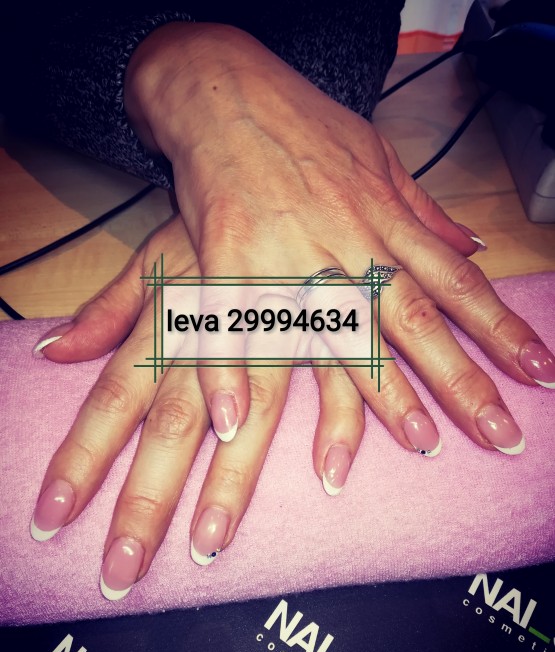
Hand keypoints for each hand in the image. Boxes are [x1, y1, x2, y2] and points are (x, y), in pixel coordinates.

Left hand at [30, 216, 368, 597]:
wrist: (267, 131)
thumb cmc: (209, 208)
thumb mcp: (151, 258)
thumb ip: (107, 311)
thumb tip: (51, 350)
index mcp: (168, 317)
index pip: (109, 400)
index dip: (79, 461)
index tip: (51, 520)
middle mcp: (212, 331)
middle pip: (168, 429)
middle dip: (144, 501)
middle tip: (123, 570)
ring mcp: (270, 327)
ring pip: (245, 419)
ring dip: (230, 484)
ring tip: (211, 546)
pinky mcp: (328, 318)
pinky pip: (332, 379)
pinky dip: (333, 425)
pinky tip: (332, 473)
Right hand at [125, 22, 554, 457]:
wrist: (225, 95)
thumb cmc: (303, 128)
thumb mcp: (378, 158)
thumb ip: (423, 212)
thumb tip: (471, 245)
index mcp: (384, 222)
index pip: (455, 285)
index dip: (500, 330)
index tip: (538, 374)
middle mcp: (347, 246)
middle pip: (414, 322)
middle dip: (462, 381)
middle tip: (501, 433)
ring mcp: (289, 259)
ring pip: (341, 335)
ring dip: (379, 394)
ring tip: (419, 442)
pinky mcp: (230, 264)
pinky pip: (233, 327)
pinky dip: (232, 374)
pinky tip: (239, 424)